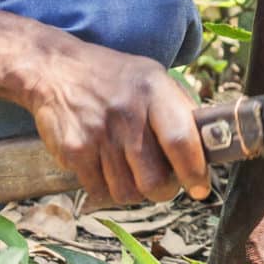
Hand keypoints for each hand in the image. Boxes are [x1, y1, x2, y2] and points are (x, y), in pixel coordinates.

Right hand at [25, 37, 208, 207]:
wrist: (55, 69)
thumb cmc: (113, 77)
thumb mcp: (151, 76)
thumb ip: (178, 109)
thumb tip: (207, 147)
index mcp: (153, 90)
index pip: (181, 140)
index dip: (194, 172)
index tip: (199, 188)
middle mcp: (127, 112)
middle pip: (155, 180)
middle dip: (163, 191)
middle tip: (161, 183)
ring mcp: (98, 133)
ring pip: (127, 193)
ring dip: (133, 191)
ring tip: (130, 172)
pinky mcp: (74, 151)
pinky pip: (100, 192)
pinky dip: (106, 189)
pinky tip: (105, 168)